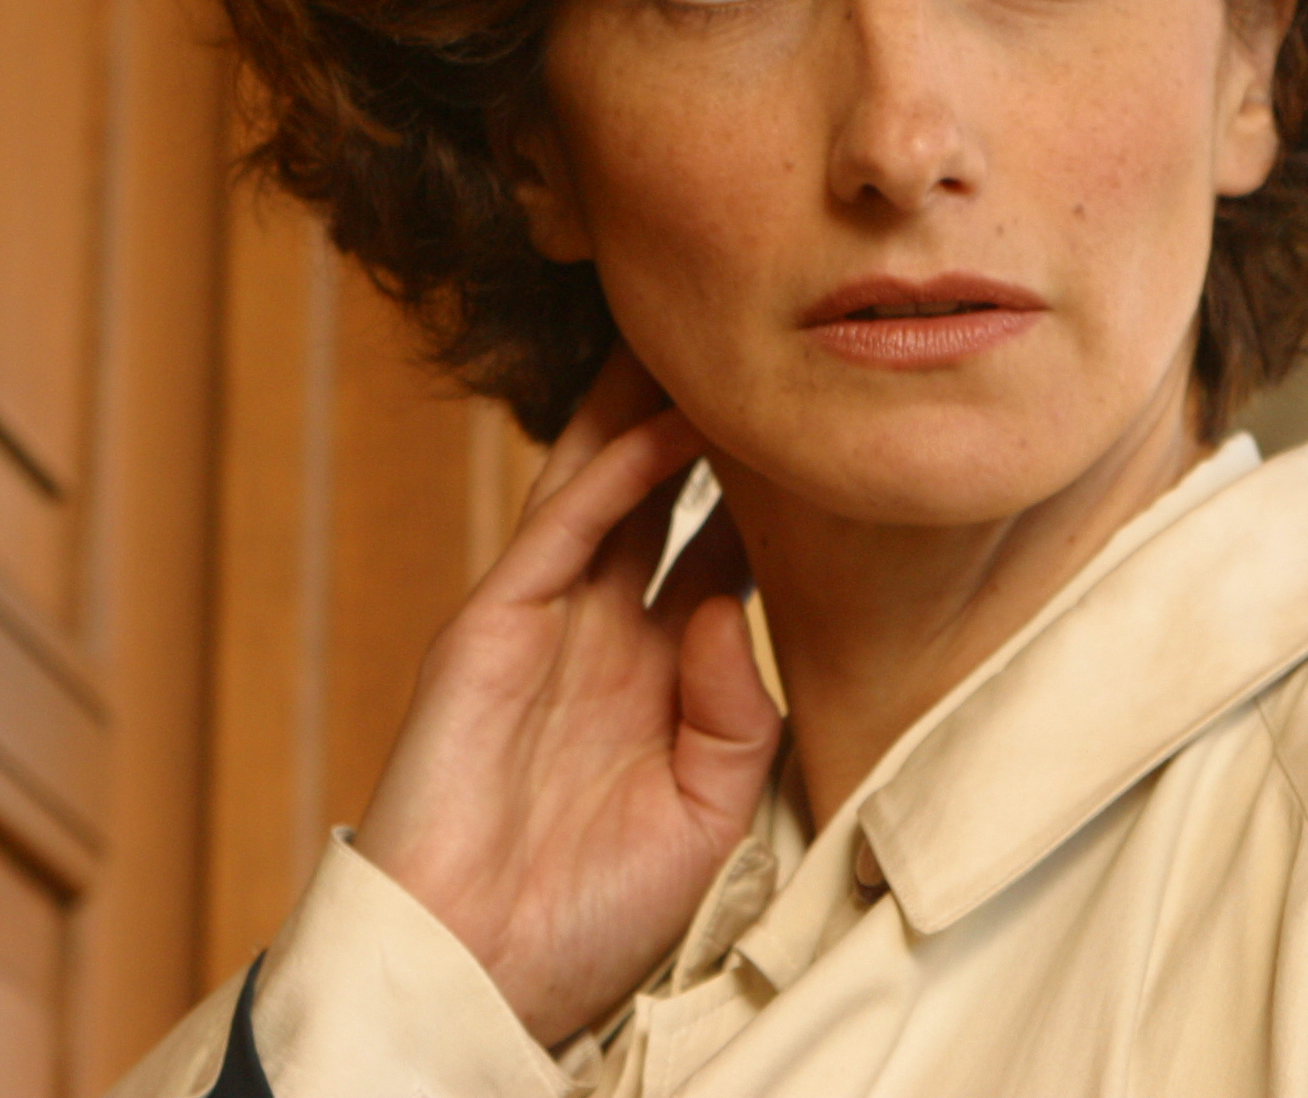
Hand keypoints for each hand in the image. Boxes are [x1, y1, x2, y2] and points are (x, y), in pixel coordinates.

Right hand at [351, 348, 782, 1047]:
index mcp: (659, 677)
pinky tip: (657, 424)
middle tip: (756, 343)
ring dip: (644, 411)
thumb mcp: (709, 818)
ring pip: (600, 485)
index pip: (720, 554)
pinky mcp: (491, 628)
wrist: (484, 971)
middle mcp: (603, 632)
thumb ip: (738, 715)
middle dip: (701, 421)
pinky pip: (558, 531)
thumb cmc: (592, 917)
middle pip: (658, 496)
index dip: (766, 492)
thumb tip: (733, 605)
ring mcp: (543, 622)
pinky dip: (606, 473)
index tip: (823, 428)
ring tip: (697, 336)